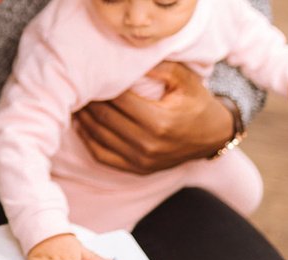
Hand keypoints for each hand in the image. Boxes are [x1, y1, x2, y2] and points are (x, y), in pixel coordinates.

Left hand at [75, 61, 233, 174]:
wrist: (211, 137)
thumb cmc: (196, 104)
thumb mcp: (186, 80)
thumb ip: (160, 68)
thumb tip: (129, 61)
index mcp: (160, 121)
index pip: (119, 100)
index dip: (103, 87)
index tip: (92, 76)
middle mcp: (148, 143)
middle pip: (106, 118)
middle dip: (89, 102)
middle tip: (78, 88)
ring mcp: (140, 160)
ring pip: (100, 138)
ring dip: (84, 120)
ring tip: (76, 104)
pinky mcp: (136, 169)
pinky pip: (102, 156)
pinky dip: (88, 141)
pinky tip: (82, 126)